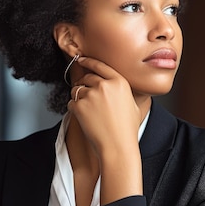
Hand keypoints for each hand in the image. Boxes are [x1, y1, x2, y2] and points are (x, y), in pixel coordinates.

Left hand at [67, 56, 143, 203]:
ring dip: (79, 98)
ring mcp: (90, 95)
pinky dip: (75, 109)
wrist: (117, 146)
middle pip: (87, 77)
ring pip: (77, 90)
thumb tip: (116, 87)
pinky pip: (71, 103)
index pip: (99, 65)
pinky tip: (86, 119)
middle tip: (88, 97)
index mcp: (119, 82)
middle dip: (85, 84)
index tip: (81, 59)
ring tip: (90, 112)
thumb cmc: (127, 129)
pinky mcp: (79, 106)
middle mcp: (104, 85)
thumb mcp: (132, 104)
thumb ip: (122, 91)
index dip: (88, 61)